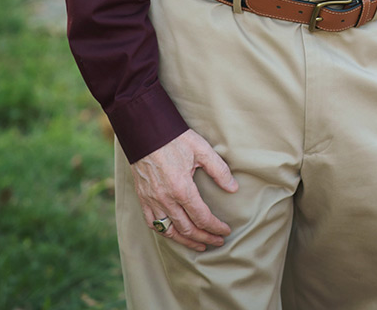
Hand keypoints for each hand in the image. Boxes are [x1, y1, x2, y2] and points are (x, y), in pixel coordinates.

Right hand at [131, 129, 238, 251]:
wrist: (145, 130)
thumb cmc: (175, 138)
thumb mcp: (201, 149)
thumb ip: (219, 170)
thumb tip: (233, 188)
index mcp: (182, 188)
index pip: (202, 217)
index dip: (216, 227)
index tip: (225, 231)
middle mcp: (166, 199)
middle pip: (187, 228)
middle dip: (204, 237)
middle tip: (217, 242)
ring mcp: (152, 200)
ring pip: (170, 231)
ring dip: (186, 240)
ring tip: (199, 244)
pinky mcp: (143, 198)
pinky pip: (153, 223)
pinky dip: (165, 232)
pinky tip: (174, 233)